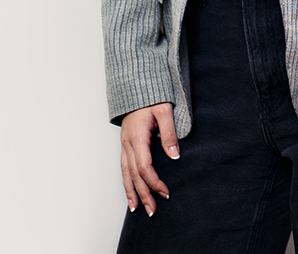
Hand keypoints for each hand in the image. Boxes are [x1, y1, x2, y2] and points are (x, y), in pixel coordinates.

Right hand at [120, 102, 178, 216]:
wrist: (137, 86)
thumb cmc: (151, 97)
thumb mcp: (164, 111)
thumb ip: (169, 134)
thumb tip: (174, 156)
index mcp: (137, 137)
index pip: (145, 167)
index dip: (155, 182)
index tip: (166, 192)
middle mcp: (128, 144)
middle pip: (134, 175)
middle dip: (143, 194)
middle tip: (152, 210)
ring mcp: (124, 144)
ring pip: (125, 173)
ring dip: (131, 192)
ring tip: (136, 209)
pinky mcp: (125, 144)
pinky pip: (123, 167)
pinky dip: (126, 181)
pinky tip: (129, 191)